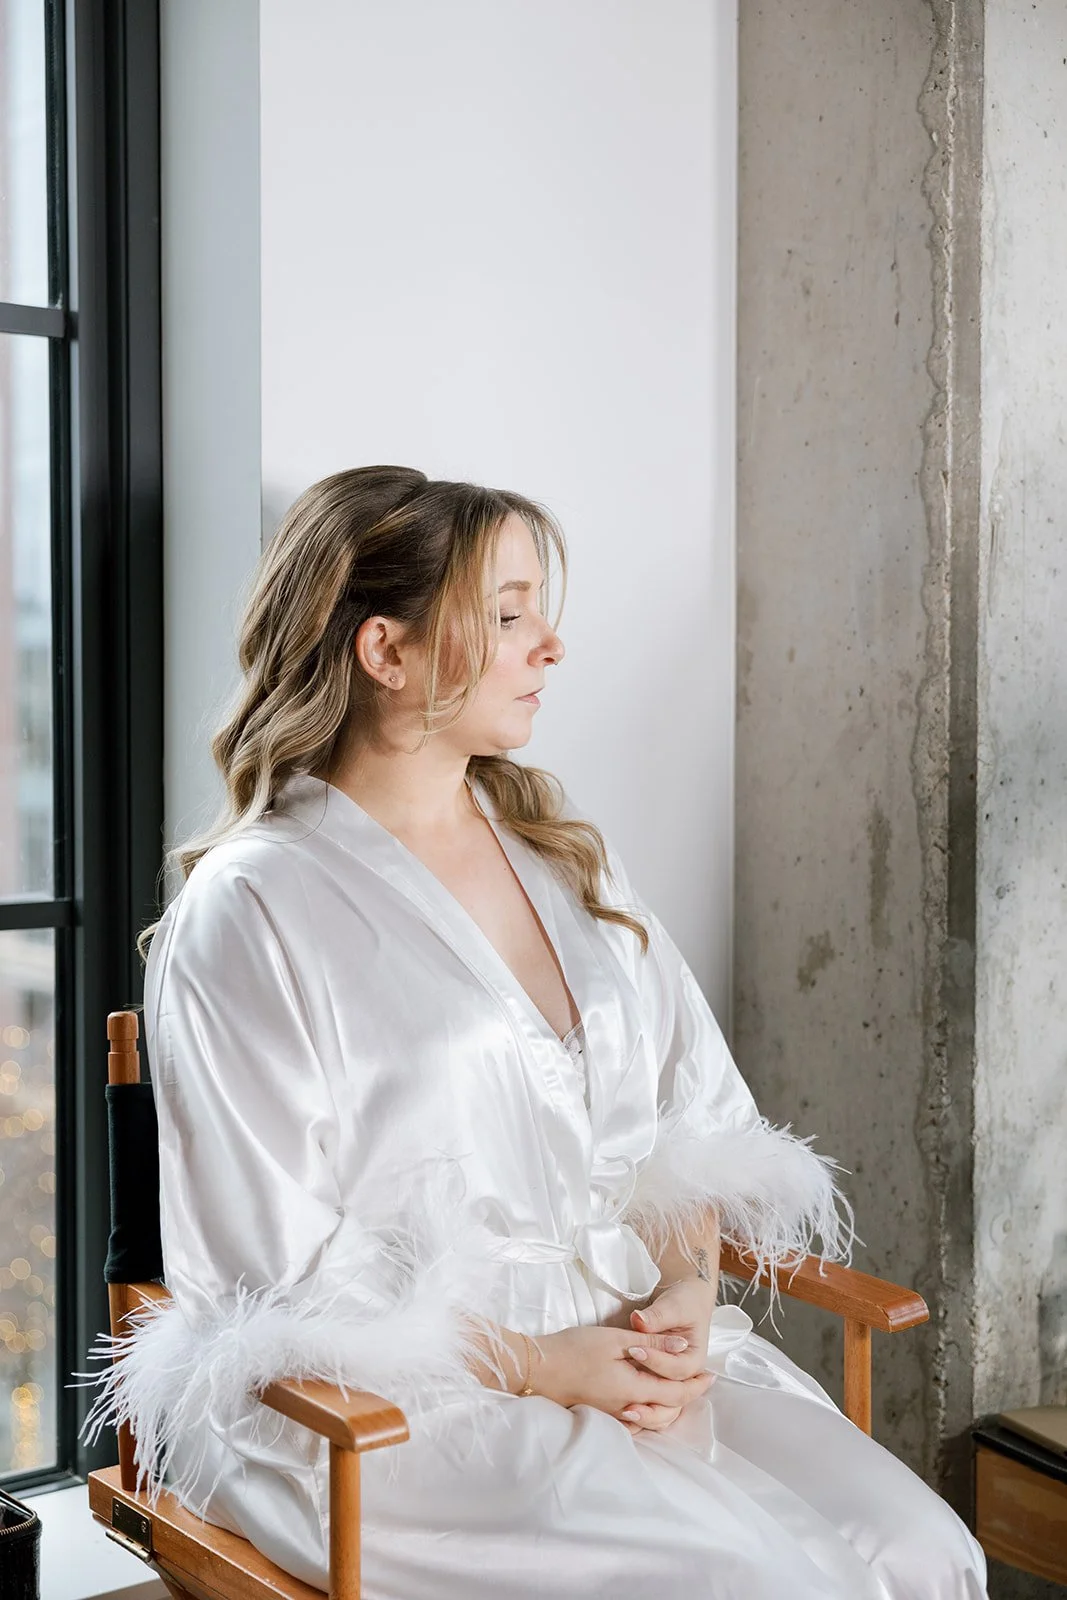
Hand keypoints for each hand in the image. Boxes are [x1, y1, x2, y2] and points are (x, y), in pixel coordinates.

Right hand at [532, 1323, 712, 1430]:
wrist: (536, 1369)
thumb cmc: (574, 1349)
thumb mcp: (615, 1338)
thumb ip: (651, 1343)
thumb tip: (681, 1345)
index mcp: (633, 1390)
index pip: (676, 1394)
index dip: (696, 1386)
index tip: (712, 1375)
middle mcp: (626, 1410)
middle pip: (667, 1411)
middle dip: (687, 1397)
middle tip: (701, 1381)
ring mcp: (612, 1416)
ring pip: (652, 1419)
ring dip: (669, 1405)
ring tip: (679, 1388)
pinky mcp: (600, 1415)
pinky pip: (634, 1421)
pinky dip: (649, 1412)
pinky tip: (648, 1398)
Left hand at [620, 1277, 717, 1433]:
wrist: (685, 1301)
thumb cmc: (684, 1302)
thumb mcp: (674, 1306)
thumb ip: (657, 1316)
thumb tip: (639, 1321)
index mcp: (694, 1358)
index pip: (677, 1368)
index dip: (656, 1361)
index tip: (634, 1351)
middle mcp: (685, 1376)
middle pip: (673, 1399)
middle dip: (651, 1404)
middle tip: (628, 1405)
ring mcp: (671, 1382)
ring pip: (663, 1409)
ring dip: (646, 1414)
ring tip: (626, 1413)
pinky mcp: (658, 1382)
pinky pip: (651, 1403)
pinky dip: (640, 1412)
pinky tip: (622, 1416)